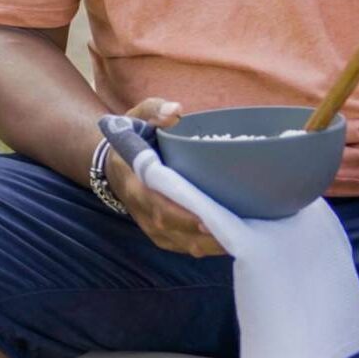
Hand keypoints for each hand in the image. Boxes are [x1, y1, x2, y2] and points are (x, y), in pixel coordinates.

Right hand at [104, 97, 226, 257]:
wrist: (113, 165)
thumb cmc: (132, 138)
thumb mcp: (136, 117)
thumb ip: (154, 110)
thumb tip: (177, 111)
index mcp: (135, 183)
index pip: (157, 205)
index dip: (181, 215)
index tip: (207, 219)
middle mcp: (142, 211)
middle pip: (175, 231)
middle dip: (206, 236)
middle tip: (240, 232)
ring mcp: (151, 227)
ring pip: (184, 245)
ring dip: (212, 245)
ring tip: (245, 237)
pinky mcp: (162, 235)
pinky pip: (186, 247)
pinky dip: (209, 247)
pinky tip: (233, 239)